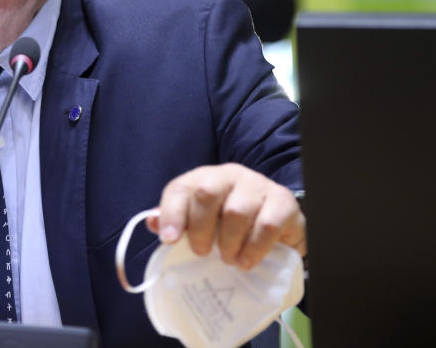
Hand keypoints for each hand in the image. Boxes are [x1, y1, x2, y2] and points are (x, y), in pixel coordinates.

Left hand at [146, 163, 304, 268]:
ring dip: (229, 243)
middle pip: (206, 193)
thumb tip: (152, 222)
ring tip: (228, 259)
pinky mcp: (283, 201)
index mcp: (202, 178)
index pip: (180, 188)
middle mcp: (228, 175)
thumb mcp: (199, 220)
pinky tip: (247, 261)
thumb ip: (175, 221)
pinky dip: (254, 248)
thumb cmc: (228, 222)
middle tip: (201, 252)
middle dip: (200, 229)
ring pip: (236, 211)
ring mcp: (258, 185)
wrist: (275, 222)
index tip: (169, 240)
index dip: (171, 214)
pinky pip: (267, 224)